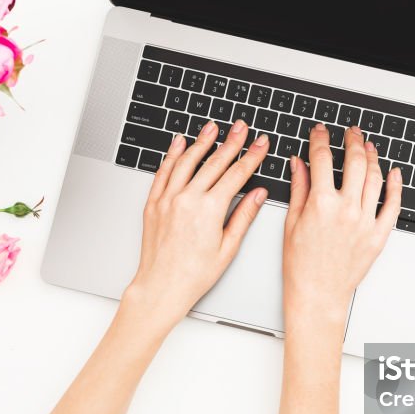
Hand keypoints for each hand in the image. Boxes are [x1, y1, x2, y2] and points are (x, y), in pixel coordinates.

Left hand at [124, 119, 269, 326]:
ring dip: (202, 141)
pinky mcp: (153, 203)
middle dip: (231, 142)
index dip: (252, 156)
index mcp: (209, 210)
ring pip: (187, 161)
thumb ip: (243, 216)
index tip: (261, 143)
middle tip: (241, 127)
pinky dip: (172, 155)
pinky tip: (179, 143)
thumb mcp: (227, 248)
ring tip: (213, 127)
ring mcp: (168, 199)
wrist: (161, 286)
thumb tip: (258, 195)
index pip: (236, 174)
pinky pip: (163, 172)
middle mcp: (187, 199)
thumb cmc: (193, 275)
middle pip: (214, 162)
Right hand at [283, 123, 401, 324]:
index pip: (322, 159)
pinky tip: (394, 173)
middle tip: (351, 133)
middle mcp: (346, 209)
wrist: (318, 295)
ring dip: (373, 157)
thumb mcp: (292, 223)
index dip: (320, 140)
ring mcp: (366, 222)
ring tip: (369, 147)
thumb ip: (299, 188)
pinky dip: (396, 186)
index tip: (320, 132)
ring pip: (375, 178)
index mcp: (321, 204)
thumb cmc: (301, 266)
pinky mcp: (379, 235)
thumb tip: (299, 164)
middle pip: (355, 162)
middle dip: (353, 141)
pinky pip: (393, 205)